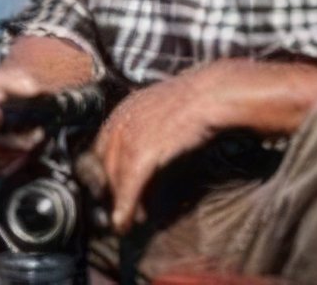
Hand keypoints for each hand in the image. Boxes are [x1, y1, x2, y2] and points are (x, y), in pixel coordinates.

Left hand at [95, 72, 217, 232]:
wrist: (212, 94)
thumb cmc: (197, 100)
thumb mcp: (163, 110)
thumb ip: (149, 129)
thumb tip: (149, 153)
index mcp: (123, 109)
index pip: (103, 146)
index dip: (107, 170)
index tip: (112, 188)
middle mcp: (119, 121)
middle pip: (104, 163)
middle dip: (110, 190)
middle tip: (119, 210)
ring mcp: (129, 136)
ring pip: (115, 177)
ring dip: (120, 204)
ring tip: (126, 222)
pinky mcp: (143, 152)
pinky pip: (129, 184)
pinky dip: (126, 205)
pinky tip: (126, 220)